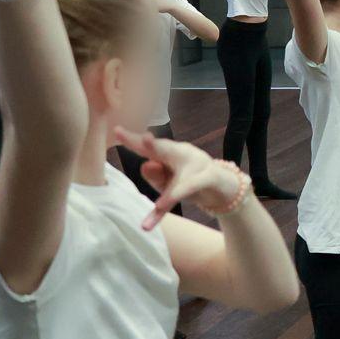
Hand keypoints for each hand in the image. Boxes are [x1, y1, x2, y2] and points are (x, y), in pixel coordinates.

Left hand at [113, 128, 246, 227]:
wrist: (223, 187)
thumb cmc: (190, 181)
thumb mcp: (169, 182)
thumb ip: (155, 176)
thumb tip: (145, 165)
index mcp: (168, 154)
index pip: (147, 147)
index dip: (132, 140)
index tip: (116, 131)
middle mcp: (182, 154)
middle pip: (165, 149)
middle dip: (152, 145)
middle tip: (142, 137)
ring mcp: (198, 165)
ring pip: (180, 178)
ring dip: (169, 189)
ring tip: (157, 202)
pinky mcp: (209, 178)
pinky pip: (191, 188)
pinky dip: (178, 196)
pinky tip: (163, 207)